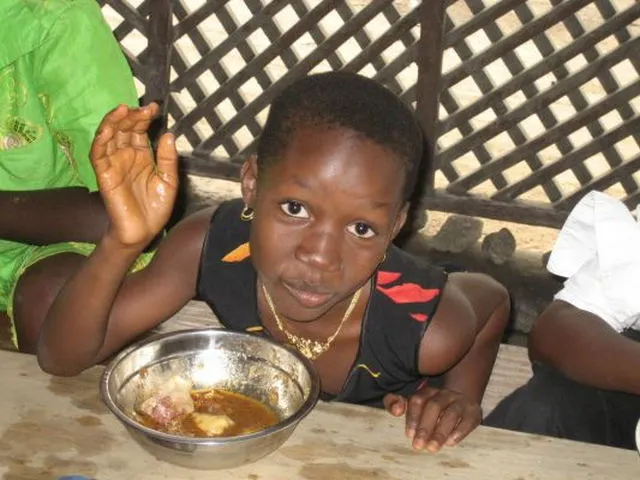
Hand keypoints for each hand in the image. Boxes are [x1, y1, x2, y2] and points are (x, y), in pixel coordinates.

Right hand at [90, 103, 177, 247]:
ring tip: (123, 109)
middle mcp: (126, 155)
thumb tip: (168, 134)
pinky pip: (98, 154)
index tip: (154, 107)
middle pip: (124, 129)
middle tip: (142, 108)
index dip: (144, 117)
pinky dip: (101, 140)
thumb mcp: (168, 180)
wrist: (143, 231)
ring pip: (108, 136)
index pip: (139, 130)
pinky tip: (107, 129)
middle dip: (131, 116)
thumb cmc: (155, 208)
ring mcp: (113, 164)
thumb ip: (167, 158)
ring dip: (114, 122)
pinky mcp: (104, 174)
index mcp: (142, 155)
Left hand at [383, 386, 481, 452]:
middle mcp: (444, 394)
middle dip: (425, 427)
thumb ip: (396, 403)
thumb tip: (396, 410)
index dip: (412, 417)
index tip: (409, 435)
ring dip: (440, 432)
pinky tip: (450, 443)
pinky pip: (467, 420)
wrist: (463, 400)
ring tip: (432, 447)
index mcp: (428, 392)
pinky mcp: (473, 412)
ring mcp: (460, 401)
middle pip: (434, 406)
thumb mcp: (413, 404)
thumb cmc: (431, 408)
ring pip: (451, 413)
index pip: (418, 399)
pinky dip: (459, 432)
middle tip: (418, 445)